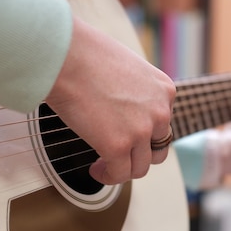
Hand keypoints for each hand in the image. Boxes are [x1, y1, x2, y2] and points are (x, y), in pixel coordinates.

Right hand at [45, 16, 175, 184]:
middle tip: (121, 154)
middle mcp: (159, 111)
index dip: (145, 133)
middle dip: (139, 154)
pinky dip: (107, 177)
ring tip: (104, 164)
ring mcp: (141, 130)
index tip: (129, 136)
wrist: (66, 56)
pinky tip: (95, 169)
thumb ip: (133, 89)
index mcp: (164, 90)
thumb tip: (121, 105)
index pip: (163, 123)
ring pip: (140, 166)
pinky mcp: (118, 146)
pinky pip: (119, 174)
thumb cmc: (86, 54)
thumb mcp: (127, 66)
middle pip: (158, 148)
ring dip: (123, 169)